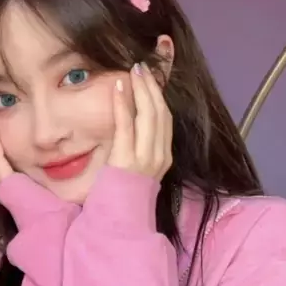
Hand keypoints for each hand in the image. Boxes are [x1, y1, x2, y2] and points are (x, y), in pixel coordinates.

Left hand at [107, 63, 172, 180]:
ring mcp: (146, 159)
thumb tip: (135, 117)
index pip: (167, 118)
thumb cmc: (125, 190)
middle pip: (161, 113)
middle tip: (142, 66)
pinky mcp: (128, 161)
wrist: (120, 219)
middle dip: (152, 87)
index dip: (161, 94)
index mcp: (164, 155)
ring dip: (141, 91)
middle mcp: (161, 155)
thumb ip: (142, 144)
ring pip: (149, 117)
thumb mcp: (140, 165)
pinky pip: (126, 127)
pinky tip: (118, 89)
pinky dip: (123, 106)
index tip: (155, 74)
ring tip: (134, 71)